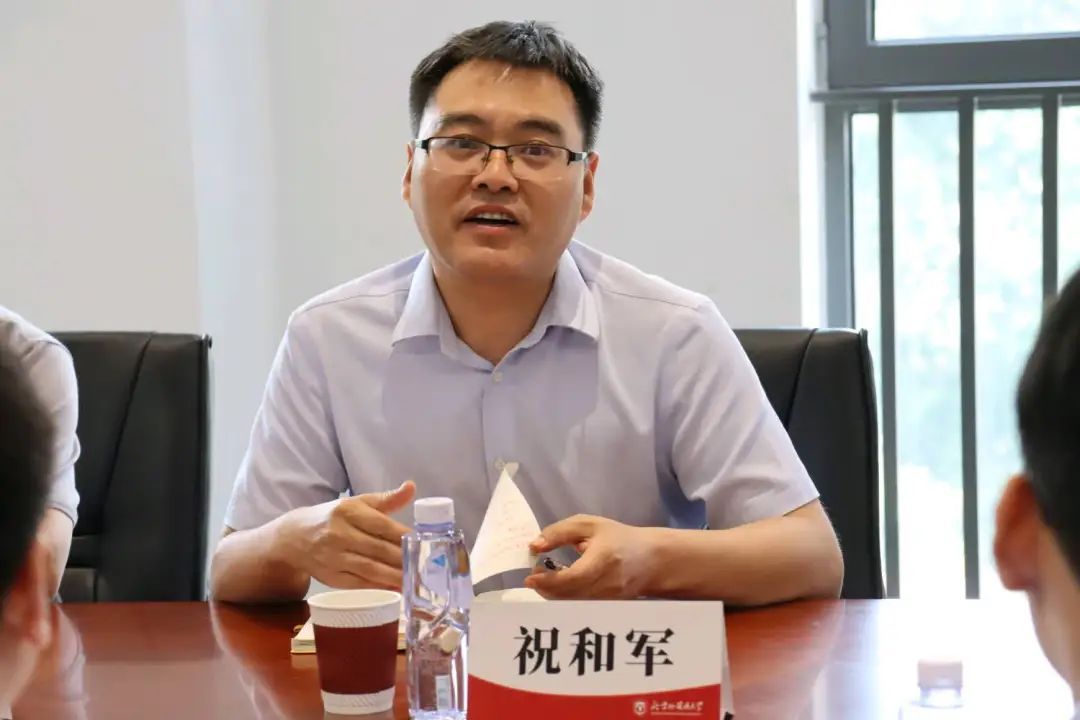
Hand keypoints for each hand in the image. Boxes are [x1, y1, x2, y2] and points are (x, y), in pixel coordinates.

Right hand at [278, 481, 414, 590]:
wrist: (294, 537)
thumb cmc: (332, 518)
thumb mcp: (356, 503)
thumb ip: (386, 499)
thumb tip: (411, 487)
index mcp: (348, 511)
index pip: (382, 525)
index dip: (404, 536)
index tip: (423, 543)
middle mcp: (339, 533)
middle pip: (378, 549)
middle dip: (403, 559)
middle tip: (424, 566)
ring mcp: (333, 557)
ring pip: (370, 569)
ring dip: (395, 576)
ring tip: (414, 579)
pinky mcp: (330, 577)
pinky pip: (359, 584)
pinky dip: (379, 587)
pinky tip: (396, 588)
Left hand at [524, 515, 664, 599]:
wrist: (652, 560)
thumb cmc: (619, 538)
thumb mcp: (589, 525)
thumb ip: (559, 533)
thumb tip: (534, 546)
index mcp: (602, 561)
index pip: (571, 578)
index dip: (548, 581)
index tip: (530, 578)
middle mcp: (606, 586)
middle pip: (567, 596)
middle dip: (545, 589)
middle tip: (534, 577)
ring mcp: (608, 601)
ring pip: (571, 605)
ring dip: (553, 595)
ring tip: (546, 578)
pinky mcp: (607, 609)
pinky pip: (580, 608)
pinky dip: (565, 599)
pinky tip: (561, 586)